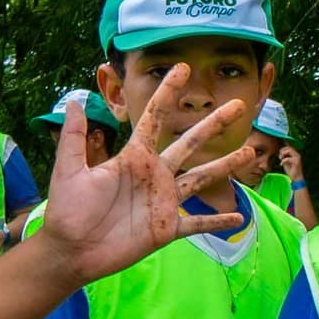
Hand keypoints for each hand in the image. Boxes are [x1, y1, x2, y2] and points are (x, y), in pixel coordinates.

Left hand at [28, 62, 251, 285]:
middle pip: (191, 142)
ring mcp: (164, 201)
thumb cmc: (68, 210)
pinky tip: (239, 218)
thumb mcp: (69, 170)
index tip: (182, 68)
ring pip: (202, 178)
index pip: (155, 117)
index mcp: (134, 156)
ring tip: (250, 152)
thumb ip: (74, 137)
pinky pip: (198, 223)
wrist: (72, 251)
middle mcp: (154, 174)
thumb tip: (74, 100)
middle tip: (239, 104)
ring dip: (225, 166)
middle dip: (214, 123)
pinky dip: (217, 221)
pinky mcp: (167, 228)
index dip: (168, 92)